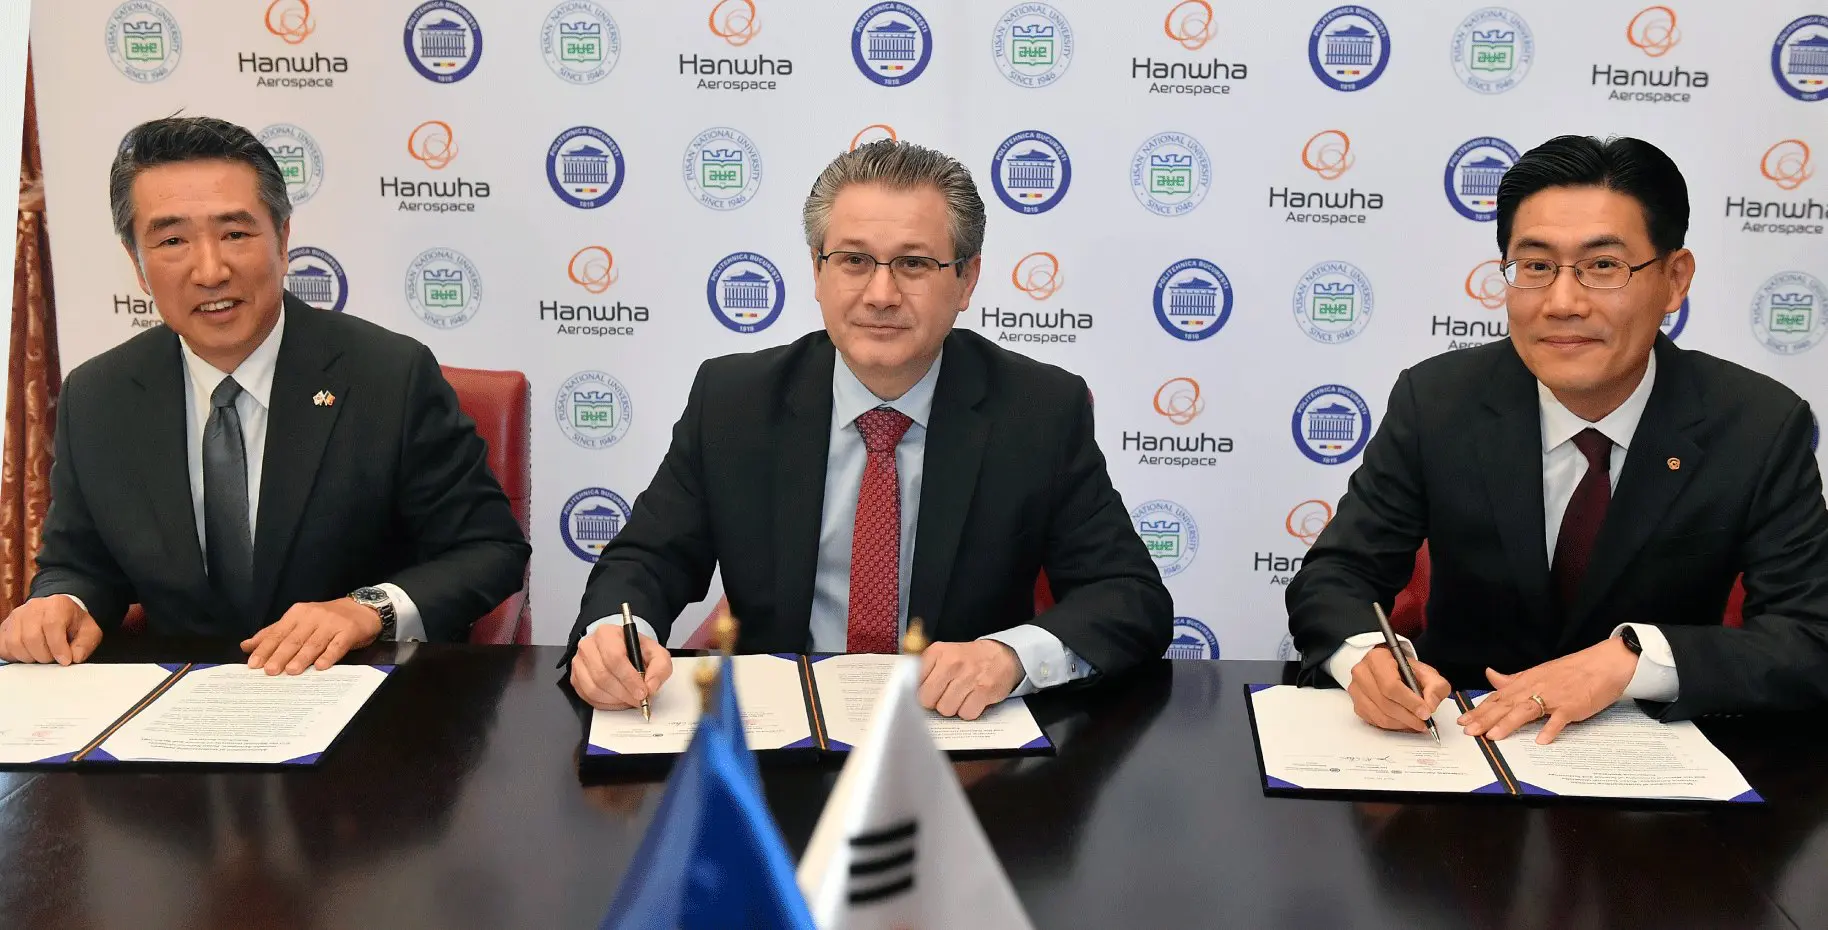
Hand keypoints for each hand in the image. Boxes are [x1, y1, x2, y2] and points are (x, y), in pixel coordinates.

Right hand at [0, 596, 102, 664]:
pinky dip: (15, 656)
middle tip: (53, 659)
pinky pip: (3, 647)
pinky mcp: (5, 627)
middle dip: (44, 655)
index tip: (65, 660)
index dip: (58, 647)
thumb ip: (85, 645)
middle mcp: (33, 607)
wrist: (59, 614)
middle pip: (31, 637)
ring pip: (15, 644)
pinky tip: (29, 654)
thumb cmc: (74, 624)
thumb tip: (74, 658)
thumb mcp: (89, 632)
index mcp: (57, 604)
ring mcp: (16, 616)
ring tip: (42, 656)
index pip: (52, 625)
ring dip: (30, 657)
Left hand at [241, 598, 381, 674]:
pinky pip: (337, 645)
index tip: (254, 664)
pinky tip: (321, 666)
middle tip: (270, 671)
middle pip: (294, 639)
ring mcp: (332, 623)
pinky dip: (329, 655)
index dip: (266, 649)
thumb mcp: (298, 621)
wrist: (361, 609)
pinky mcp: (349, 631)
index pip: (278, 633)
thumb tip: (246, 646)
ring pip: (314, 643)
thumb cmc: (326, 619)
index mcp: (298, 614)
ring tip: (291, 671)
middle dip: (280, 655)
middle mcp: (314, 616)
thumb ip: (273, 633)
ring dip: (302, 658)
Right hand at [570, 624, 671, 710]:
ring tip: (630, 699)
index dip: (629, 679)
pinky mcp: (576, 678)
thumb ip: (660, 668)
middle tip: (639, 700)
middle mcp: (588, 646)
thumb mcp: (656, 654)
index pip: (614, 658)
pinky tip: (618, 700)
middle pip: (602, 676)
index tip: (642, 692)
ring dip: (615, 700)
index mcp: (607, 634)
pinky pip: (588, 697)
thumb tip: (650, 686)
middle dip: (624, 693)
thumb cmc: (636, 651)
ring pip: (593, 689)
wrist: (623, 650)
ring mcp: (579, 662)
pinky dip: (606, 704)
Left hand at [918, 640, 1023, 719]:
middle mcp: (952, 662)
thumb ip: (922, 669)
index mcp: (937, 652)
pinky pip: (966, 714)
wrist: (1001, 656)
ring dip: (952, 708)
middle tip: (944, 695)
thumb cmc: (967, 660)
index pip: (913, 682)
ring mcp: (969, 676)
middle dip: (934, 702)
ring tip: (960, 696)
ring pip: (946, 709)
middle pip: (928, 700)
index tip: (926, 691)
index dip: (919, 692)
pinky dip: (969, 711)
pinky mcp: (985, 690)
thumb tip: (903, 689)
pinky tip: (972, 700)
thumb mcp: (943, 655)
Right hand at [1346, 644, 1451, 733]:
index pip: (1391, 685)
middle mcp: (1362, 673)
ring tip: (1416, 723)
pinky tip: (1404, 721)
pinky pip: (1375, 721)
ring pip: (1380, 715)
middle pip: (1385, 702)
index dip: (1410, 702)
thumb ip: (1435, 686)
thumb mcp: (1426, 672)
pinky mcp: (1357, 704)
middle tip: (1424, 722)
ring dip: (1401, 723)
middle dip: (1408, 716)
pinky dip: (1393, 725)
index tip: (1425, 712)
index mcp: (1377, 658)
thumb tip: (1430, 705)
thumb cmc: (1404, 670)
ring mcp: (1356, 690)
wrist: (1388, 669)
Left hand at [1458, 637, 1637, 743]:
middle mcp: (1535, 688)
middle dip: (1485, 718)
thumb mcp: (1538, 672)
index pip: (1498, 697)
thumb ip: (1513, 678)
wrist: (1603, 663)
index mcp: (1526, 681)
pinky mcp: (1571, 706)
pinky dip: (1550, 729)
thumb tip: (1491, 675)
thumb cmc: (1572, 670)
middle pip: (1506, 705)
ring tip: (1493, 736)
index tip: (1463, 720)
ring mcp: (1553, 697)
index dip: (1480, 709)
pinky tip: (1541, 740)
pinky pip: (1559, 719)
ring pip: (1526, 711)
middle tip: (1469, 731)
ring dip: (1509, 724)